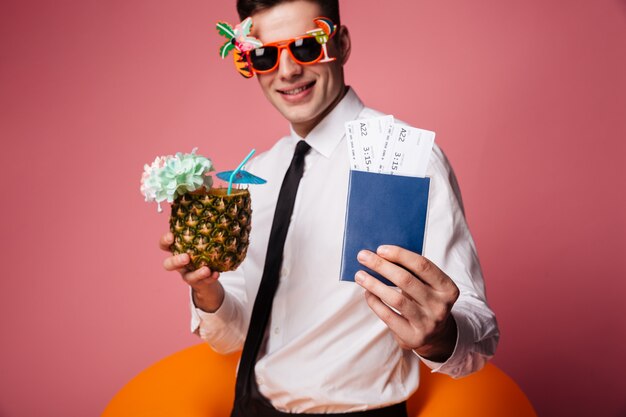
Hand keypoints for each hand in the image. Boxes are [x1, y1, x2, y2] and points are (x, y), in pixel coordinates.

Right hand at [160, 232, 223, 312]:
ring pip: (187, 277)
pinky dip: (210, 277)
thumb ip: (201, 233)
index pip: (165, 246)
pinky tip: (216, 274)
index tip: (172, 236)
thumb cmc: (202, 253)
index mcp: (177, 251)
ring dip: (196, 273)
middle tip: (186, 257)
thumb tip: (212, 217)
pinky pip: (204, 282)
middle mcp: (180, 265)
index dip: (165, 241)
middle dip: (175, 261)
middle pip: (168, 265)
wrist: (209, 276)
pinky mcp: (200, 284)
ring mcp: (188, 275)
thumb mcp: (199, 243)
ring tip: (205, 269)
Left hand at [355, 245, 458, 361]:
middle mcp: (440, 306)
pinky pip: (388, 316)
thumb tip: (381, 255)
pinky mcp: (413, 337)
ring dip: (374, 284)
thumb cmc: (425, 300)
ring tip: (359, 275)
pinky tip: (367, 292)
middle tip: (363, 256)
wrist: (435, 335)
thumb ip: (412, 271)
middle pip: (406, 280)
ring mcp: (428, 323)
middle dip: (381, 266)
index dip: (400, 255)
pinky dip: (375, 302)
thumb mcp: (427, 285)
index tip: (380, 249)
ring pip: (396, 299)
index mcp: (448, 288)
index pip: (423, 265)